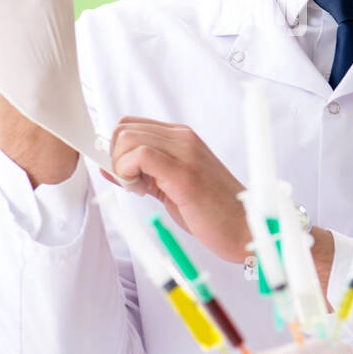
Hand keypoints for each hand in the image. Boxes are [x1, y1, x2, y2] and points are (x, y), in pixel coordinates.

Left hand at [100, 117, 248, 262]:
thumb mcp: (170, 186)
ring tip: (140, 188)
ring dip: (122, 166)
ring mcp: (185, 152)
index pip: (131, 125)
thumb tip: (108, 166)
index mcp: (182, 138)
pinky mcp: (184, 173)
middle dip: (116, 158)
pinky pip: (142, 155)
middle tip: (132, 183)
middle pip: (124, 129)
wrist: (244, 228)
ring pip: (128, 138)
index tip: (125, 174)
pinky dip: (129, 172)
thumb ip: (143, 173)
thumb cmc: (211, 211)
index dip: (118, 149)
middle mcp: (183, 138)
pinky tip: (141, 190)